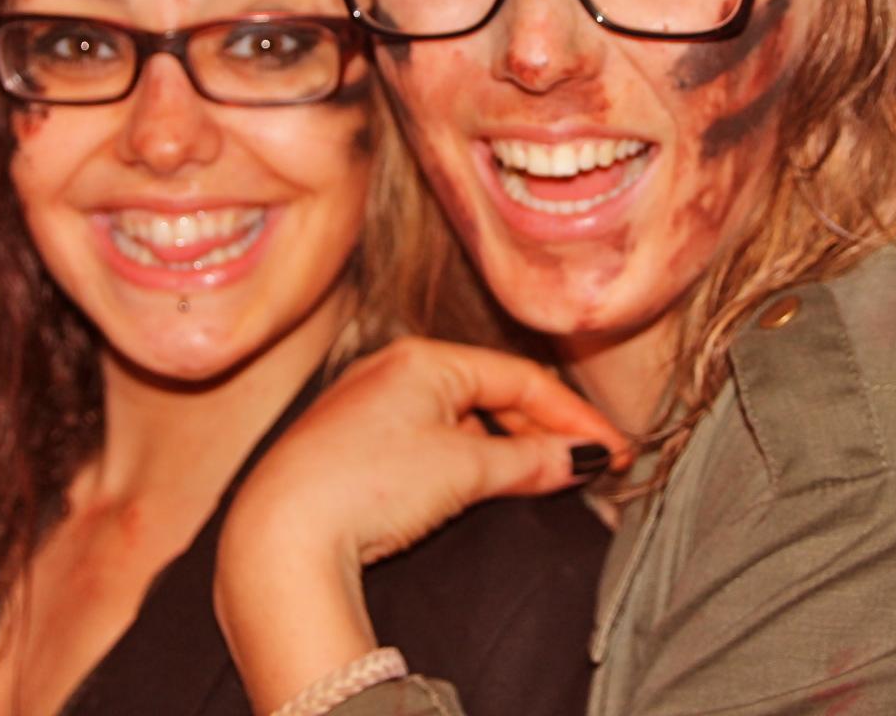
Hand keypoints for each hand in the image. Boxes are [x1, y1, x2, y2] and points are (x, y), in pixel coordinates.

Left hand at [215, 338, 627, 711]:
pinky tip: (485, 487)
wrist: (280, 537)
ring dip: (507, 449)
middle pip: (491, 395)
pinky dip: (467, 461)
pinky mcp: (351, 447)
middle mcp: (392, 371)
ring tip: (546, 481)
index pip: (519, 379)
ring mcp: (368, 408)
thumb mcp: (464, 470)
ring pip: (460, 420)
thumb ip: (531, 461)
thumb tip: (580, 458)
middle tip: (588, 468)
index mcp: (423, 358)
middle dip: (544, 432)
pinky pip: (428, 442)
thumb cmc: (367, 485)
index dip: (574, 417)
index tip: (614, 452)